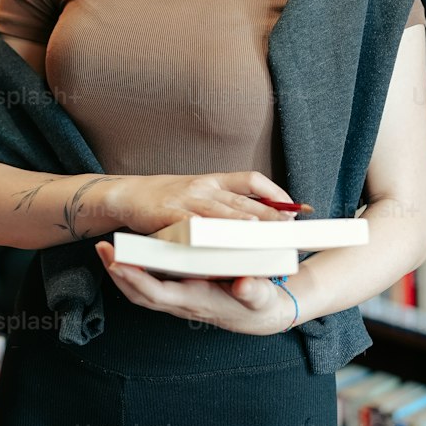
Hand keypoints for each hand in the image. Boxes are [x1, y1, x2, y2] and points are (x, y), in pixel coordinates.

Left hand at [93, 240, 297, 334]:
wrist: (263, 314)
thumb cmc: (260, 304)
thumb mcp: (261, 297)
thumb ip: (252, 291)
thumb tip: (243, 284)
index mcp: (196, 301)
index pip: (158, 294)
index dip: (136, 280)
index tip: (119, 263)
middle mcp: (181, 302)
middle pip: (139, 294)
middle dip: (118, 273)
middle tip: (102, 248)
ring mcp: (178, 298)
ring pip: (140, 289)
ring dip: (121, 271)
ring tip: (107, 248)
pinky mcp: (180, 291)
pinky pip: (150, 283)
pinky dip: (135, 270)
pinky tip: (130, 252)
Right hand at [110, 169, 299, 235]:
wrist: (128, 193)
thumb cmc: (168, 197)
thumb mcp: (199, 192)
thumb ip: (225, 202)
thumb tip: (258, 217)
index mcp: (214, 180)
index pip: (251, 179)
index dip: (275, 192)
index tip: (297, 207)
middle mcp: (204, 187)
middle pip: (242, 199)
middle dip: (268, 213)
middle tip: (290, 227)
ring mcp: (186, 199)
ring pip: (219, 212)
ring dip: (241, 222)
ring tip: (261, 233)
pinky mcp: (168, 214)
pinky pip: (190, 226)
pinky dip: (204, 235)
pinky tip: (216, 246)